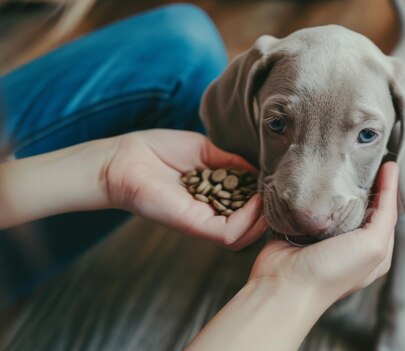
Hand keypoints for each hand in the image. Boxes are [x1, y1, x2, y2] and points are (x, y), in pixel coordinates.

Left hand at [104, 129, 265, 249]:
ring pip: (244, 237)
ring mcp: (202, 221)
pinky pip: (229, 232)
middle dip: (269, 211)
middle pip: (249, 227)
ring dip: (262, 218)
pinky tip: (255, 199)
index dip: (265, 197)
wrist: (125, 157)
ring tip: (268, 196)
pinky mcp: (194, 224)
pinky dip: (248, 219)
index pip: (247, 207)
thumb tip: (257, 168)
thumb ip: (230, 161)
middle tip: (278, 192)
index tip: (276, 180)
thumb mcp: (204, 150)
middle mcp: (209, 213)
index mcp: (213, 197)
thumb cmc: (158, 150)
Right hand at [248, 162, 398, 303]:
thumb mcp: (373, 246)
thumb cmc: (333, 271)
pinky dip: (315, 191)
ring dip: (337, 185)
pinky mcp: (302, 227)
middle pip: (362, 203)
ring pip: (336, 201)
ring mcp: (326, 233)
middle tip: (362, 157)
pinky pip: (313, 203)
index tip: (386, 161)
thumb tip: (391, 175)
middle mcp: (351, 241)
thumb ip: (387, 214)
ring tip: (339, 160)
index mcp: (374, 249)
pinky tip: (317, 176)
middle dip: (362, 183)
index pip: (387, 210)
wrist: (286, 286)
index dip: (388, 186)